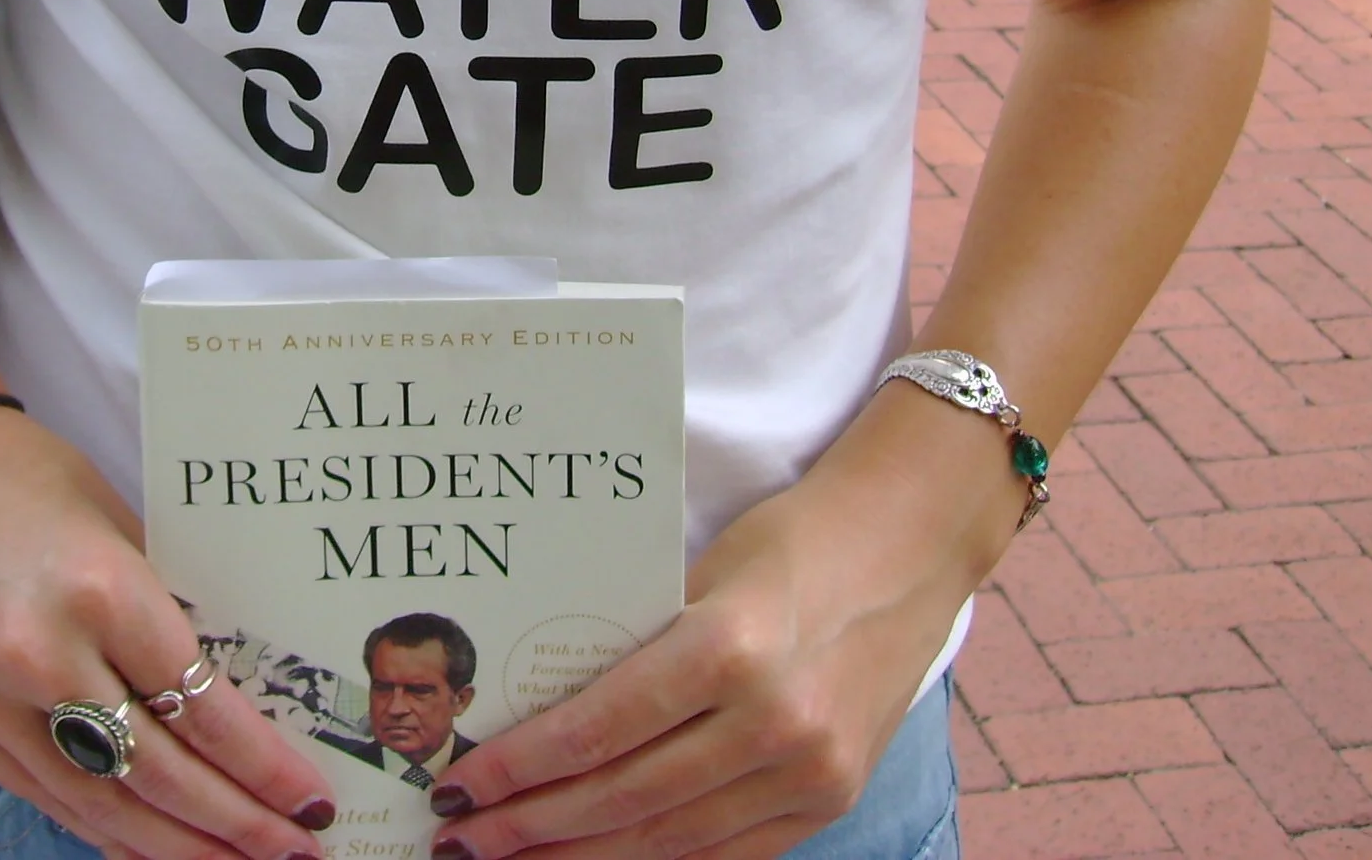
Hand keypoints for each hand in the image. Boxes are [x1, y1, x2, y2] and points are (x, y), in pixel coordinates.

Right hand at [0, 406, 335, 859]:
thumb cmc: (33, 483)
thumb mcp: (124, 532)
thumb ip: (171, 616)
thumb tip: (246, 701)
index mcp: (99, 590)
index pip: (198, 708)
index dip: (259, 768)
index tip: (308, 800)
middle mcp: (39, 653)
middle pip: (156, 773)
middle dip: (232, 825)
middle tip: (293, 852)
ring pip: (100, 803)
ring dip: (175, 847)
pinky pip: (47, 796)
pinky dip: (108, 829)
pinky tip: (155, 847)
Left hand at [419, 389, 1019, 859]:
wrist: (910, 547)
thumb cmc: (793, 542)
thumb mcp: (702, 572)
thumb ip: (634, 644)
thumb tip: (532, 704)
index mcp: (731, 646)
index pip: (602, 728)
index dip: (522, 766)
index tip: (460, 782)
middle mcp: (774, 720)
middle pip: (626, 796)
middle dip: (532, 825)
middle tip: (462, 835)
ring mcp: (810, 771)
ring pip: (670, 839)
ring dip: (581, 855)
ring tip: (512, 857)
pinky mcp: (831, 799)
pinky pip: (726, 852)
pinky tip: (598, 859)